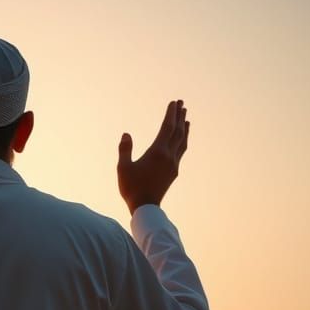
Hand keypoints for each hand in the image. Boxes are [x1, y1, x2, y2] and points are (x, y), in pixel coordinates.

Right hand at [117, 99, 188, 213]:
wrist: (145, 207)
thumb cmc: (131, 188)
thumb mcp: (123, 168)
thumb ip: (125, 149)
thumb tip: (126, 134)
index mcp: (157, 152)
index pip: (167, 128)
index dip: (170, 114)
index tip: (174, 102)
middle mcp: (169, 156)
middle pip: (177, 132)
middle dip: (179, 116)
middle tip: (181, 103)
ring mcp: (173, 164)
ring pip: (182, 141)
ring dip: (184, 127)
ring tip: (185, 117)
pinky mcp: (174, 171)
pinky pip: (181, 151)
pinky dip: (183, 140)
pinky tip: (183, 138)